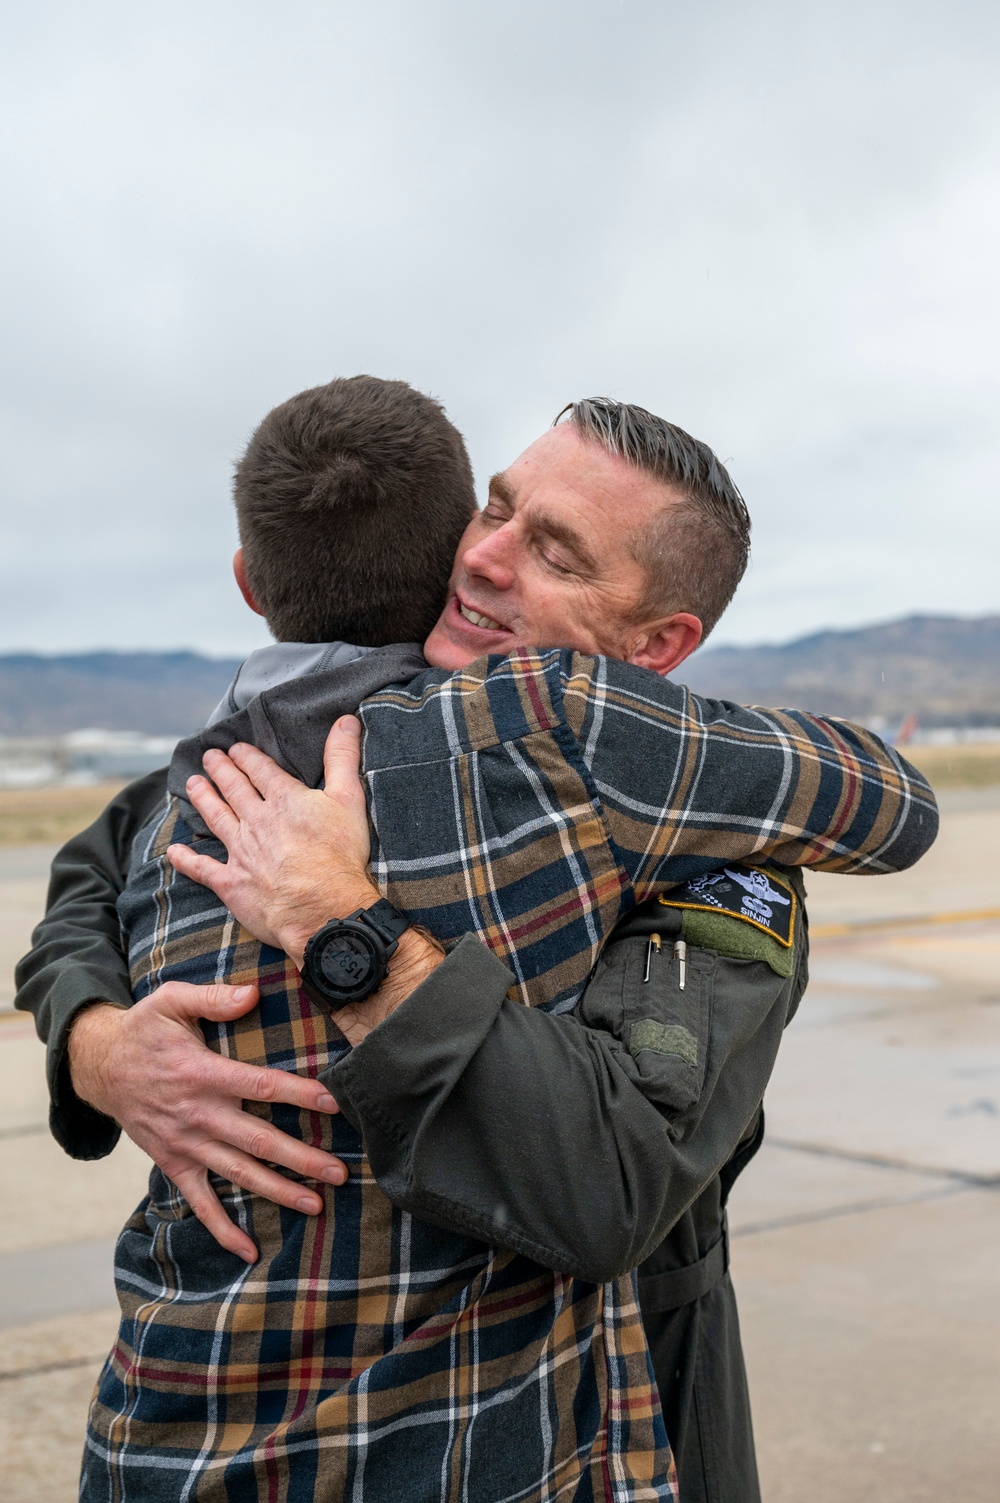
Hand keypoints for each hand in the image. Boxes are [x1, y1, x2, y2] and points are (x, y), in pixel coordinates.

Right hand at [68, 983, 345, 1263]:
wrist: (98, 1067)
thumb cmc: (143, 1030)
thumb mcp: (171, 1001)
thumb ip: (213, 998)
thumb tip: (254, 993)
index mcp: (202, 1073)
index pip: (259, 1085)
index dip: (298, 1094)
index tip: (334, 1103)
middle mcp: (197, 1114)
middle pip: (257, 1140)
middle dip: (300, 1158)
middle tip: (340, 1172)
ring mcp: (184, 1144)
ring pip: (237, 1173)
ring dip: (277, 1191)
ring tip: (316, 1205)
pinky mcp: (172, 1163)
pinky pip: (199, 1202)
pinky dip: (222, 1228)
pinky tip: (249, 1250)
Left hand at [169, 716, 445, 1043]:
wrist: (323, 909)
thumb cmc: (340, 856)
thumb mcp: (349, 800)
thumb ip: (343, 758)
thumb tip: (346, 719)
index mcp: (284, 800)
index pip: (260, 770)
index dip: (246, 757)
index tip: (234, 747)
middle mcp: (257, 821)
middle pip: (234, 789)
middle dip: (220, 770)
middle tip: (208, 756)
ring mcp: (241, 852)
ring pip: (216, 818)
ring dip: (203, 799)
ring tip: (192, 784)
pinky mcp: (232, 883)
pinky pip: (203, 869)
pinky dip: (187, 860)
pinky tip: (175, 851)